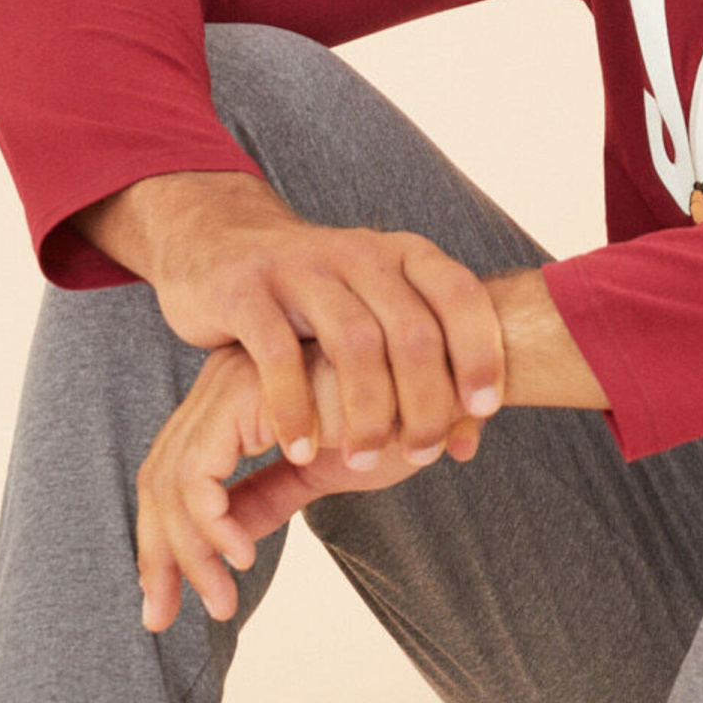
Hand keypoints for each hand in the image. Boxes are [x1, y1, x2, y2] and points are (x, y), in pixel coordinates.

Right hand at [105, 171, 505, 475]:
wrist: (218, 242)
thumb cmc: (315, 301)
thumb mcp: (375, 316)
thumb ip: (425, 372)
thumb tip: (467, 445)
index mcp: (400, 254)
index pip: (459, 295)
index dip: (480, 351)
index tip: (485, 408)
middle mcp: (358, 253)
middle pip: (412, 330)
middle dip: (426, 402)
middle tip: (422, 454)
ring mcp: (300, 267)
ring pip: (354, 342)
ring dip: (367, 412)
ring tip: (365, 460)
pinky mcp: (246, 289)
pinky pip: (278, 352)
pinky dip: (294, 408)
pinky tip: (302, 449)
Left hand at [136, 343, 486, 630]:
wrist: (450, 387)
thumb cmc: (400, 419)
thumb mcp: (320, 471)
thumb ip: (269, 495)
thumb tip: (230, 539)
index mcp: (235, 400)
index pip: (177, 476)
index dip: (162, 541)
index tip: (168, 600)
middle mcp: (222, 385)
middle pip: (159, 477)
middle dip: (155, 555)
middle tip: (161, 617)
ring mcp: (231, 385)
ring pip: (173, 480)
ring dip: (190, 552)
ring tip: (219, 601)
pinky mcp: (247, 395)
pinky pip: (201, 471)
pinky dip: (212, 522)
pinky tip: (243, 558)